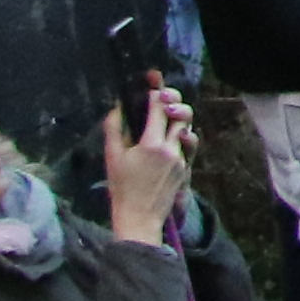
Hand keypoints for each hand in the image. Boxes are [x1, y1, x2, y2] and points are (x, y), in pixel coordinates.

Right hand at [101, 89, 192, 244]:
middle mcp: (172, 149)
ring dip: (178, 120)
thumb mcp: (112, 157)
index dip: (157, 94)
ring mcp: (181, 159)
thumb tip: (116, 107)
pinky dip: (178, 137)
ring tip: (166, 115)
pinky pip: (186, 146)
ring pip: (187, 130)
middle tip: (163, 97)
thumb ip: (114, 130)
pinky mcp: (186, 168)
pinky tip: (168, 136)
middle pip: (182, 116)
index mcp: (153, 144)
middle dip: (174, 103)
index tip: (153, 84)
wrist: (139, 216)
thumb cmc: (121, 187)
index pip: (160, 110)